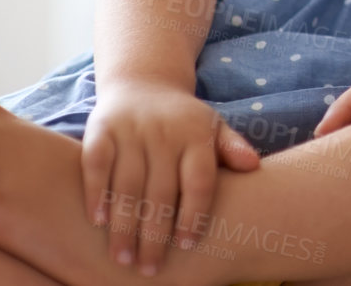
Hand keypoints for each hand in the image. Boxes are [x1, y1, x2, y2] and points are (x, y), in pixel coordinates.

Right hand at [81, 79, 260, 274]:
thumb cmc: (183, 120)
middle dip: (154, 234)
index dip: (193, 215)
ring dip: (124, 224)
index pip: (198, 181)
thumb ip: (232, 148)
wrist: (144, 83)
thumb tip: (254, 166)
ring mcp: (131, 130)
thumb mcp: (213, 127)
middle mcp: (165, 132)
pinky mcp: (101, 128)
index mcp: (196, 135)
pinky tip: (98, 221)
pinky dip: (97, 192)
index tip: (186, 246)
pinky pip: (96, 164)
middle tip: (150, 269)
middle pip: (161, 191)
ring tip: (123, 258)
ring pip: (128, 183)